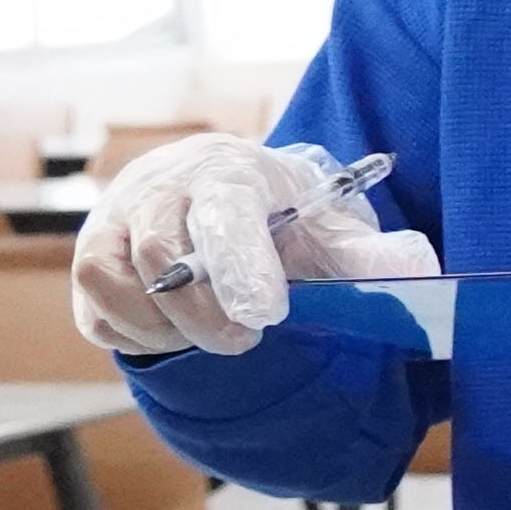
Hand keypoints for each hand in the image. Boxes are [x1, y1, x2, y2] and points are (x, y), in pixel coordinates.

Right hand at [69, 135, 433, 357]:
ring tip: (205, 333)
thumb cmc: (278, 215)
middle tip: (246, 337)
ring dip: (159, 324)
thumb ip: (367, 253)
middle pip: (159, 254)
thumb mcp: (328, 225)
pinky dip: (132, 334)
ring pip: (106, 277)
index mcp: (225, 172)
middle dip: (204, 312)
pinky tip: (173, 332)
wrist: (218, 190)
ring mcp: (113, 221)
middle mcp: (158, 188)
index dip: (241, 264)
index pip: (222, 211)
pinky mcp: (91, 260)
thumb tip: (419, 269)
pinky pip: (92, 308)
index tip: (268, 314)